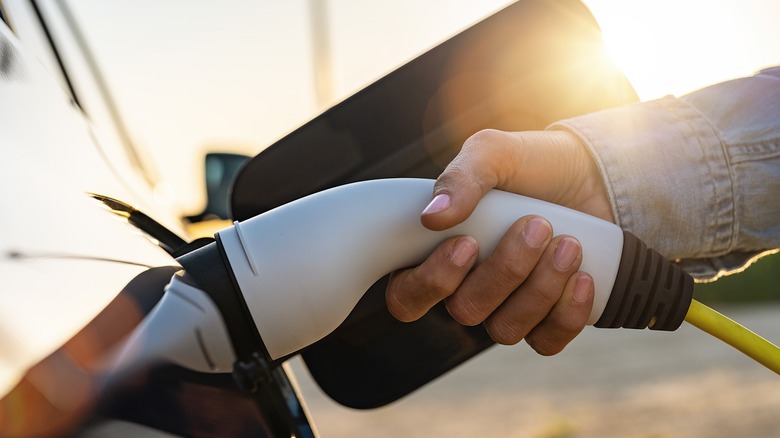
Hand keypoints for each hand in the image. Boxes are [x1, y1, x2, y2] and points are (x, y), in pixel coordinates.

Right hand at [386, 129, 613, 354]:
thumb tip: (432, 216)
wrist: (594, 176)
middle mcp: (466, 288)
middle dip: (505, 271)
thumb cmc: (531, 164)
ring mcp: (506, 309)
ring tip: (569, 244)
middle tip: (537, 226)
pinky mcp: (547, 322)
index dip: (431, 282)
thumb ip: (460, 178)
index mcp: (437, 254)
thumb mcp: (493, 153)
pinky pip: (546, 343)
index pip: (407, 296)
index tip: (468, 243)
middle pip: (464, 310)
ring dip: (540, 288)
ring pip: (504, 329)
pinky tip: (583, 277)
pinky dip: (567, 314)